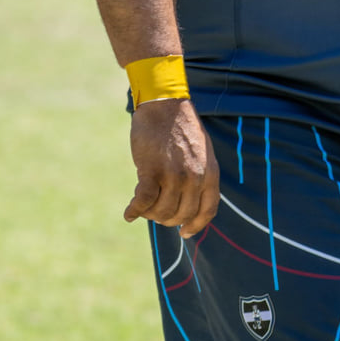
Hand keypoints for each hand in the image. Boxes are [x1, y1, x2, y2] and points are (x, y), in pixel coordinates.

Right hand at [127, 99, 219, 236]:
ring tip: (144, 205)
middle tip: (156, 211)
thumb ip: (200, 176)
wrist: (166, 107)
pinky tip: (128, 213)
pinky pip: (143, 202)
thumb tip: (191, 202)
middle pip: (181, 215)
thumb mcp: (203, 153)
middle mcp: (195, 177)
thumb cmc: (182, 129)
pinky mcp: (152, 170)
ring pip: (161, 212)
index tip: (184, 233)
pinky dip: (134, 211)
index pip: (208, 210)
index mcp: (210, 173)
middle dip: (167, 218)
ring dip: (150, 214)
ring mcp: (174, 175)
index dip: (195, 226)